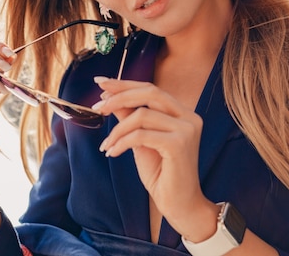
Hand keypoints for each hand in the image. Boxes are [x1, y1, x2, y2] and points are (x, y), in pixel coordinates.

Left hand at [92, 77, 214, 232]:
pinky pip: (141, 135)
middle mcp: (189, 117)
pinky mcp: (179, 144)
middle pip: (151, 92)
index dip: (126, 84)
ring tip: (107, 145)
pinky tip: (112, 153)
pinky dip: (122, 142)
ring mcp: (187, 129)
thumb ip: (131, 119)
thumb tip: (111, 98)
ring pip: (142, 114)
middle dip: (120, 95)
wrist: (180, 205)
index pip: (152, 89)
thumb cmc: (163, 175)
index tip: (101, 83)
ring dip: (117, 129)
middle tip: (98, 106)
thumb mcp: (142, 141)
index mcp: (183, 113)